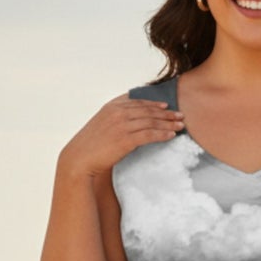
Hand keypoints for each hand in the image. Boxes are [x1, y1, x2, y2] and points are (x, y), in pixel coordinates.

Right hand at [59, 92, 183, 178]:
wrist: (79, 160)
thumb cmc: (90, 147)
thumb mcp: (101, 126)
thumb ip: (114, 120)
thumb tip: (129, 123)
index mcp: (111, 107)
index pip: (137, 101)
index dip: (153, 103)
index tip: (166, 105)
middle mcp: (117, 113)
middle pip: (148, 110)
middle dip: (166, 113)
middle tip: (180, 115)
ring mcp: (122, 125)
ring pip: (151, 121)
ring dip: (168, 123)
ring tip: (181, 125)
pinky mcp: (126, 139)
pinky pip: (149, 135)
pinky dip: (162, 134)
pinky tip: (171, 136)